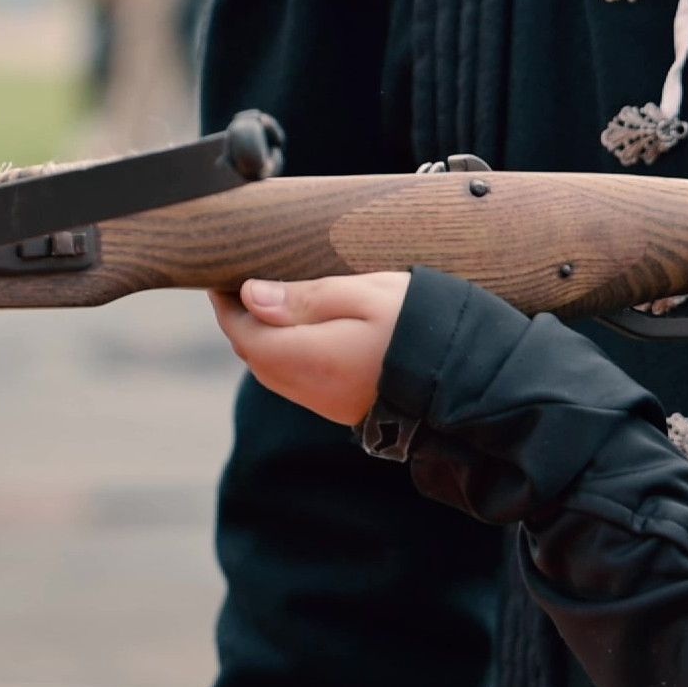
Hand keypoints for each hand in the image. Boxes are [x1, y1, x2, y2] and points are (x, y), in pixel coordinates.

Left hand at [210, 272, 409, 426]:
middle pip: (254, 355)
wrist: (466, 380)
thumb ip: (306, 297)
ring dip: (263, 340)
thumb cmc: (419, 326)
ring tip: (269, 304)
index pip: (245, 333)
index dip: (227, 305)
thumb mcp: (364, 295)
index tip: (222, 278)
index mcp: (306, 357)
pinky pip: (297, 381)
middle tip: (241, 286)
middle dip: (241, 321)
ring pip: (273, 371)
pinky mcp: (343, 408)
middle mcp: (308, 388)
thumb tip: (251, 296)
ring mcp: (326, 403)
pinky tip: (301, 334)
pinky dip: (286, 355)